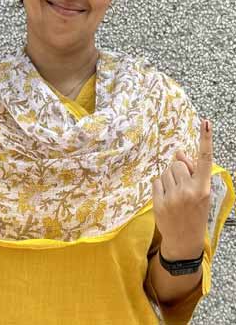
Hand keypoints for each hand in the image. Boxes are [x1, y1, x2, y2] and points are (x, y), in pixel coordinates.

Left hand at [152, 120, 212, 260]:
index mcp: (204, 187)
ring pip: (165, 171)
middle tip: (182, 185)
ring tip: (175, 194)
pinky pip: (156, 181)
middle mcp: (189, 190)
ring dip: (169, 178)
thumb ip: (191, 172)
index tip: (206, 122)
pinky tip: (166, 198)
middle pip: (177, 163)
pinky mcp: (159, 202)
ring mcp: (173, 197)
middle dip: (178, 169)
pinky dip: (159, 186)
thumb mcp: (200, 193)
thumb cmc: (195, 212)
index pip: (205, 159)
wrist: (185, 240)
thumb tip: (178, 152)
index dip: (205, 140)